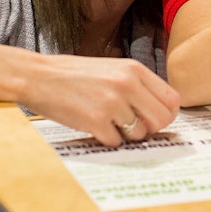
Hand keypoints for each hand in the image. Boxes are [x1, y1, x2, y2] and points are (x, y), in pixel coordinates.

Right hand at [19, 55, 180, 146]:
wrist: (38, 76)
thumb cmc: (74, 74)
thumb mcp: (112, 69)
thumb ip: (137, 86)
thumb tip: (161, 110)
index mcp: (134, 69)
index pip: (172, 99)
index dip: (166, 114)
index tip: (154, 118)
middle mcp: (127, 84)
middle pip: (162, 119)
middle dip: (150, 128)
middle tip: (133, 125)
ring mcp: (112, 103)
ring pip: (139, 134)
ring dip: (125, 133)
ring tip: (107, 120)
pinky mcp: (95, 121)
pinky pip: (116, 142)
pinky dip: (106, 138)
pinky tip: (93, 124)